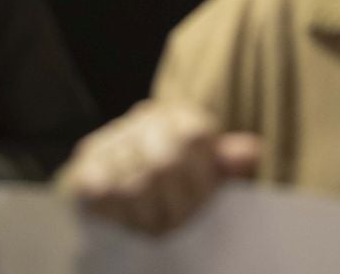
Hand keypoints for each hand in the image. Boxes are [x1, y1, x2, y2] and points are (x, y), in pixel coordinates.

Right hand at [60, 102, 259, 235]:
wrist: (118, 190)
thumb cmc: (175, 187)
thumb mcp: (208, 175)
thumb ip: (227, 163)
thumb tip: (255, 151)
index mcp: (181, 117)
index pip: (194, 137)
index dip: (201, 178)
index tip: (202, 200)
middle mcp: (145, 119)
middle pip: (163, 165)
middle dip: (175, 204)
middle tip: (176, 222)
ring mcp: (112, 140)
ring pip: (134, 186)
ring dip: (147, 216)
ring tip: (153, 222)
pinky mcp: (84, 166)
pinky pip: (103, 193)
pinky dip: (119, 215)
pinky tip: (127, 218)